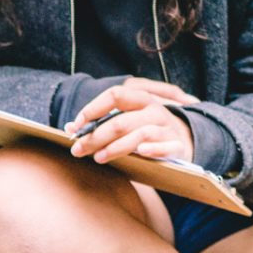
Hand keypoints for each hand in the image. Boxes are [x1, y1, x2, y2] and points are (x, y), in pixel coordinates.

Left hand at [64, 80, 196, 162]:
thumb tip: (68, 128)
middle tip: (78, 150)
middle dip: (96, 136)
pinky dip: (152, 150)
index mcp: (141, 99)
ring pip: (139, 134)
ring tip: (98, 158)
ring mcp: (167, 128)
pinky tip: (139, 154)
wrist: (184, 139)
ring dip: (116, 147)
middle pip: (121, 120)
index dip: (93, 108)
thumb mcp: (127, 121)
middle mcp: (154, 110)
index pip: (115, 94)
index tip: (76, 126)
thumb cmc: (146, 130)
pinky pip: (164, 147)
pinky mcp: (176, 145)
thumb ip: (100, 123)